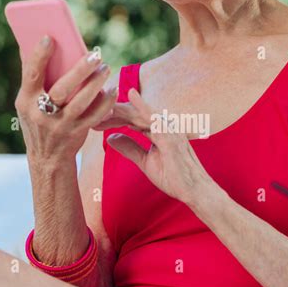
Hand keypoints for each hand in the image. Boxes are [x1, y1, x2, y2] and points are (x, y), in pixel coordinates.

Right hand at [15, 36, 117, 163]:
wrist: (46, 158)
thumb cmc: (37, 120)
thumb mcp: (27, 102)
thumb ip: (33, 77)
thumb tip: (34, 42)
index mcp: (26, 101)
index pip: (32, 75)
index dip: (39, 56)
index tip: (50, 37)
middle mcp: (41, 114)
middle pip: (62, 89)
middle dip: (79, 71)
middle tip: (95, 55)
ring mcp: (60, 125)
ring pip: (81, 102)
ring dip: (96, 83)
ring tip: (105, 68)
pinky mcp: (77, 133)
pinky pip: (94, 115)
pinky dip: (105, 102)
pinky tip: (112, 89)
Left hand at [98, 87, 212, 205]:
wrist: (195, 191)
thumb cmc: (175, 176)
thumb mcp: (145, 161)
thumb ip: (130, 148)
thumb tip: (111, 138)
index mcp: (157, 130)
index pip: (132, 119)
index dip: (114, 117)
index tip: (95, 117)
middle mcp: (163, 125)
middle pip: (133, 113)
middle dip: (113, 111)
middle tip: (92, 105)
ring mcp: (168, 129)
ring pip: (140, 113)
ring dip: (120, 108)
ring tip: (102, 101)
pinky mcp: (171, 136)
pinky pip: (154, 119)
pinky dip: (142, 106)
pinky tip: (130, 95)